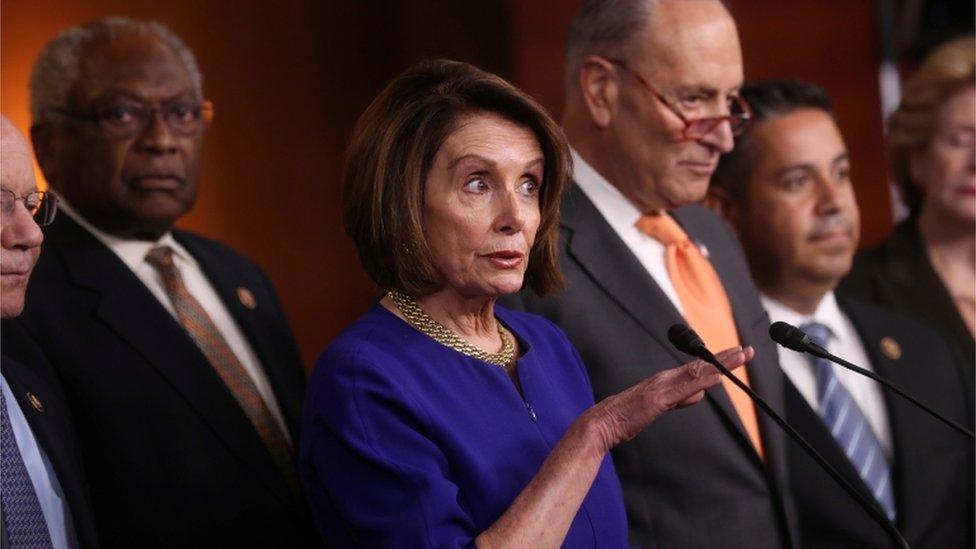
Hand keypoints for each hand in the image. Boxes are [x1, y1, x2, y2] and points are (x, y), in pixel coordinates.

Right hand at [585, 346, 754, 450]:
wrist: (601, 423)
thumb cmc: (626, 416)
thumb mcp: (659, 406)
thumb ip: (680, 398)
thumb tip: (701, 393)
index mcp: (666, 380)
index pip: (698, 367)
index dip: (720, 360)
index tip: (739, 354)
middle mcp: (665, 378)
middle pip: (701, 365)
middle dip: (726, 358)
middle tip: (748, 350)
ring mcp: (661, 387)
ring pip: (695, 372)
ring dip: (719, 364)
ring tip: (740, 357)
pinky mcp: (657, 399)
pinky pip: (683, 388)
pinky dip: (701, 380)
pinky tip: (716, 377)